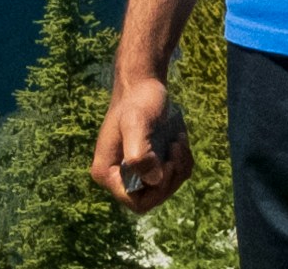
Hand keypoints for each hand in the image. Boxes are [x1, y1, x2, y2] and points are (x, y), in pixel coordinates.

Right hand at [95, 71, 191, 212]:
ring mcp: (133, 171)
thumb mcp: (137, 123)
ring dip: (179, 168)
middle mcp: (117, 177)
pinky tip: (179, 141)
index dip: (157, 190)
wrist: (143, 85)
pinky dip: (181, 162)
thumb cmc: (137, 101)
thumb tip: (153, 180)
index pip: (135, 202)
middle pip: (152, 199)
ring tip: (178, 141)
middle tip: (176, 149)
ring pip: (164, 188)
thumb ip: (139, 153)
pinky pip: (171, 176)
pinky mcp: (148, 164)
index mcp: (107, 172)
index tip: (168, 164)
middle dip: (171, 178)